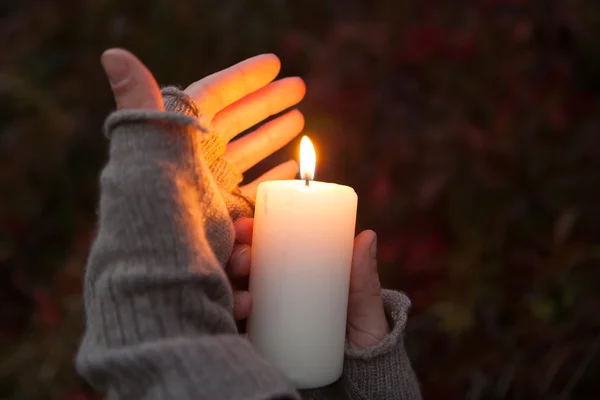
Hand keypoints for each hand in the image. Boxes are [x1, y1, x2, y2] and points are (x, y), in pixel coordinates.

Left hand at [100, 48, 305, 196]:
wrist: (159, 255)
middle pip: (237, 121)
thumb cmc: (152, 197)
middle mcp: (197, 158)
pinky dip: (273, 177)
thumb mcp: (144, 142)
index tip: (274, 63)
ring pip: (249, 152)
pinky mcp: (226, 215)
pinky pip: (255, 190)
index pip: (215, 96)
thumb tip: (112, 53)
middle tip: (299, 85)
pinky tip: (291, 168)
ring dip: (273, 134)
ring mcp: (212, 186)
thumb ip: (138, 100)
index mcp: (180, 135)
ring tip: (299, 117)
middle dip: (268, 102)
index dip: (243, 78)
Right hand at [229, 218, 388, 349]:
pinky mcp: (257, 339)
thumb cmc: (359, 330)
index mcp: (294, 269)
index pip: (265, 244)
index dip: (249, 232)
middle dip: (236, 256)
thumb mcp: (362, 303)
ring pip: (234, 291)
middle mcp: (273, 287)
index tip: (246, 226)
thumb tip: (367, 237)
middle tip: (244, 260)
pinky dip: (231, 318)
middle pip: (243, 265)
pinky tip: (239, 315)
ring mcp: (263, 313)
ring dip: (229, 287)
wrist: (359, 371)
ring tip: (245, 299)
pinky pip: (234, 325)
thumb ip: (363, 276)